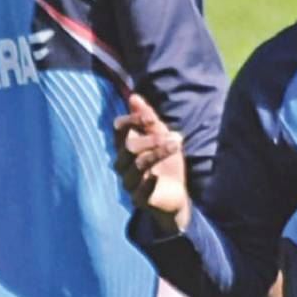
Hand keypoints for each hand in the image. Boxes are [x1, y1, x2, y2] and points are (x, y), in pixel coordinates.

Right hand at [113, 92, 190, 225]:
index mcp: (126, 147)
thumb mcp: (161, 138)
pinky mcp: (140, 200)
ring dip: (158, 152)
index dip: (132, 120)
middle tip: (173, 136)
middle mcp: (123, 164)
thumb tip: (134, 96)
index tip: (150, 117)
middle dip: (151, 138)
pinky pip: (140, 191)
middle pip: (128, 147)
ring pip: (137, 165)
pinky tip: (156, 176)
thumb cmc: (166, 164)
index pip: (119, 130)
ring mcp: (130, 182)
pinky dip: (148, 182)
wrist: (176, 195)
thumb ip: (148, 119)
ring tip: (177, 144)